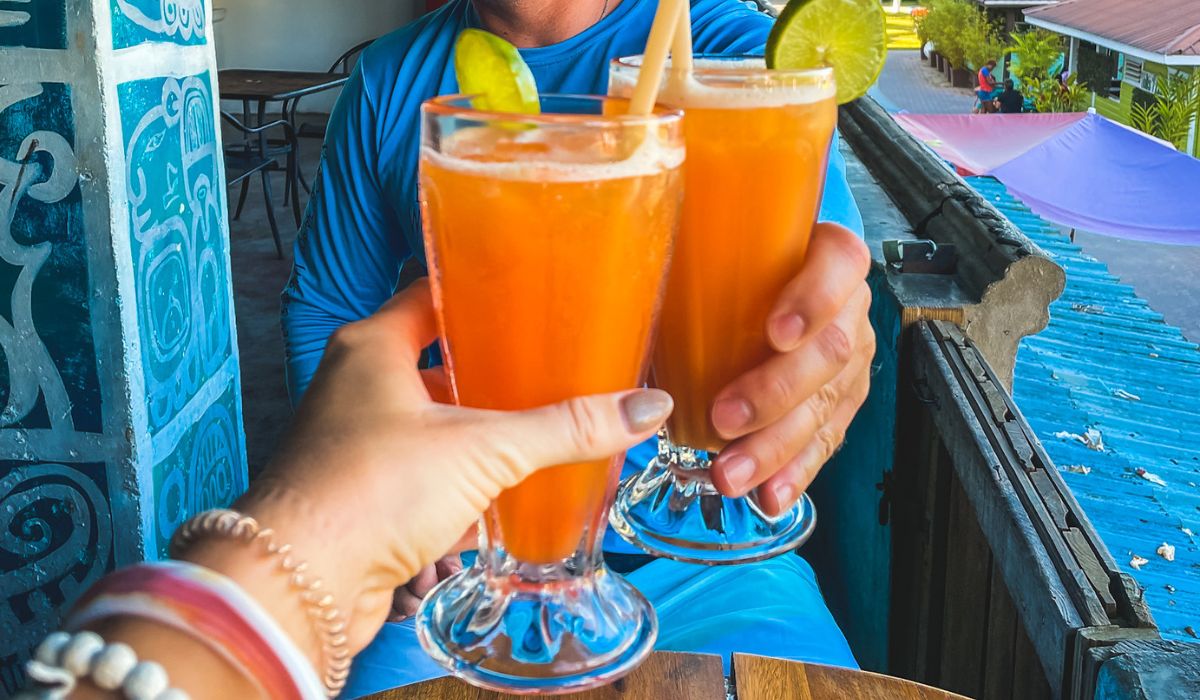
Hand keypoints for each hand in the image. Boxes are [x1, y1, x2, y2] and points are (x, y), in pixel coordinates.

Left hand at [188, 280, 673, 661]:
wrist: (299, 583)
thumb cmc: (371, 489)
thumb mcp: (483, 448)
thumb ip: (564, 428)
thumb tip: (646, 407)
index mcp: (373, 346)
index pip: (433, 294)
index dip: (483, 292)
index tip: (533, 296)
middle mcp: (356, 386)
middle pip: (438, 362)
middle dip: (494, 369)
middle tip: (552, 364)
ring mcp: (355, 442)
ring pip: (431, 422)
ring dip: (478, 428)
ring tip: (539, 426)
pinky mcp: (361, 494)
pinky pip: (422, 473)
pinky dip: (461, 479)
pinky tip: (505, 491)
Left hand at [709, 223, 873, 515]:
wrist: (753, 288)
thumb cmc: (724, 268)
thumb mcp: (705, 258)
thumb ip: (680, 270)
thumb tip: (620, 297)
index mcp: (822, 254)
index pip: (841, 262)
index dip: (815, 297)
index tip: (775, 331)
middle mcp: (846, 306)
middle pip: (831, 349)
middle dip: (776, 392)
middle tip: (725, 418)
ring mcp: (848, 358)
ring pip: (826, 404)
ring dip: (775, 446)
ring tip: (731, 473)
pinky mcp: (840, 402)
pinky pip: (823, 441)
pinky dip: (792, 473)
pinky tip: (769, 495)